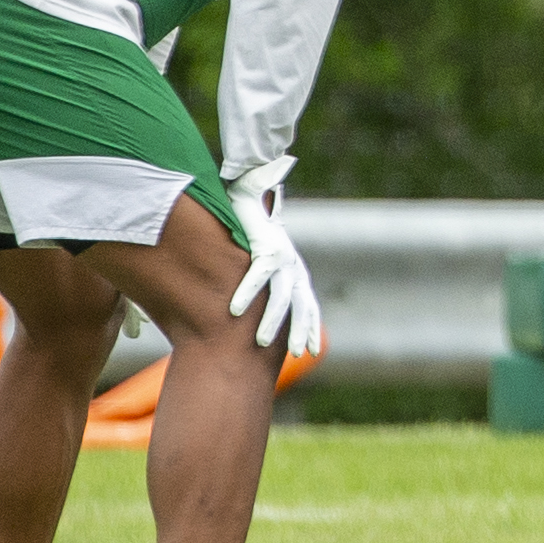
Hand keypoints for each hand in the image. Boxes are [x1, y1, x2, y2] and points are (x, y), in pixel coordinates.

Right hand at [222, 156, 321, 357]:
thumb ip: (258, 273)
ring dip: (271, 320)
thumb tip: (244, 304)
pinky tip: (234, 310)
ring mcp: (282, 256)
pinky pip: (256, 273)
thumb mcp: (261, 253)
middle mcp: (293, 265)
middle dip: (300, 332)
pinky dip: (246, 292)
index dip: (309, 328)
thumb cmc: (252, 223)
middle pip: (300, 306)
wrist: (253, 185)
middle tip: (298, 357)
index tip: (308, 354)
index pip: (307, 305)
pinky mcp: (266, 245)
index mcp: (294, 269)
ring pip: (280, 296)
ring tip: (261, 344)